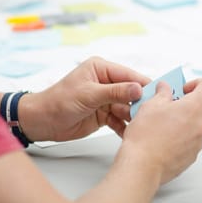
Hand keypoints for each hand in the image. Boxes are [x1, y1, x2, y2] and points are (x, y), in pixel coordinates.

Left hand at [19, 57, 150, 141]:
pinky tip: (131, 134)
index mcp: (101, 69)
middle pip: (131, 92)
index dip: (144, 85)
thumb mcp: (89, 94)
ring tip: (142, 126)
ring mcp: (106, 99)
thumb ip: (115, 92)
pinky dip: (125, 127)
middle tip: (152, 114)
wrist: (42, 122)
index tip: (160, 94)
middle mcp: (106, 82)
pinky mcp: (104, 115)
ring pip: (127, 108)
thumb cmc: (58, 101)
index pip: (129, 75)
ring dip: (133, 117)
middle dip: (140, 103)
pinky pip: (120, 120)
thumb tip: (138, 89)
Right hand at [120, 79, 201, 184]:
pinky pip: (193, 140)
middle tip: (180, 102)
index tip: (185, 89)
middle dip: (199, 100)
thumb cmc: (145, 137)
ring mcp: (198, 142)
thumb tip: (164, 88)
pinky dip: (184, 136)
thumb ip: (162, 93)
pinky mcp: (192, 156)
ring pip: (201, 124)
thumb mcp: (150, 106)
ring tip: (168, 122)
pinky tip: (166, 138)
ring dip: (190, 119)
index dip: (199, 84)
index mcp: (192, 108)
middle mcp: (200, 125)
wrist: (142, 166)